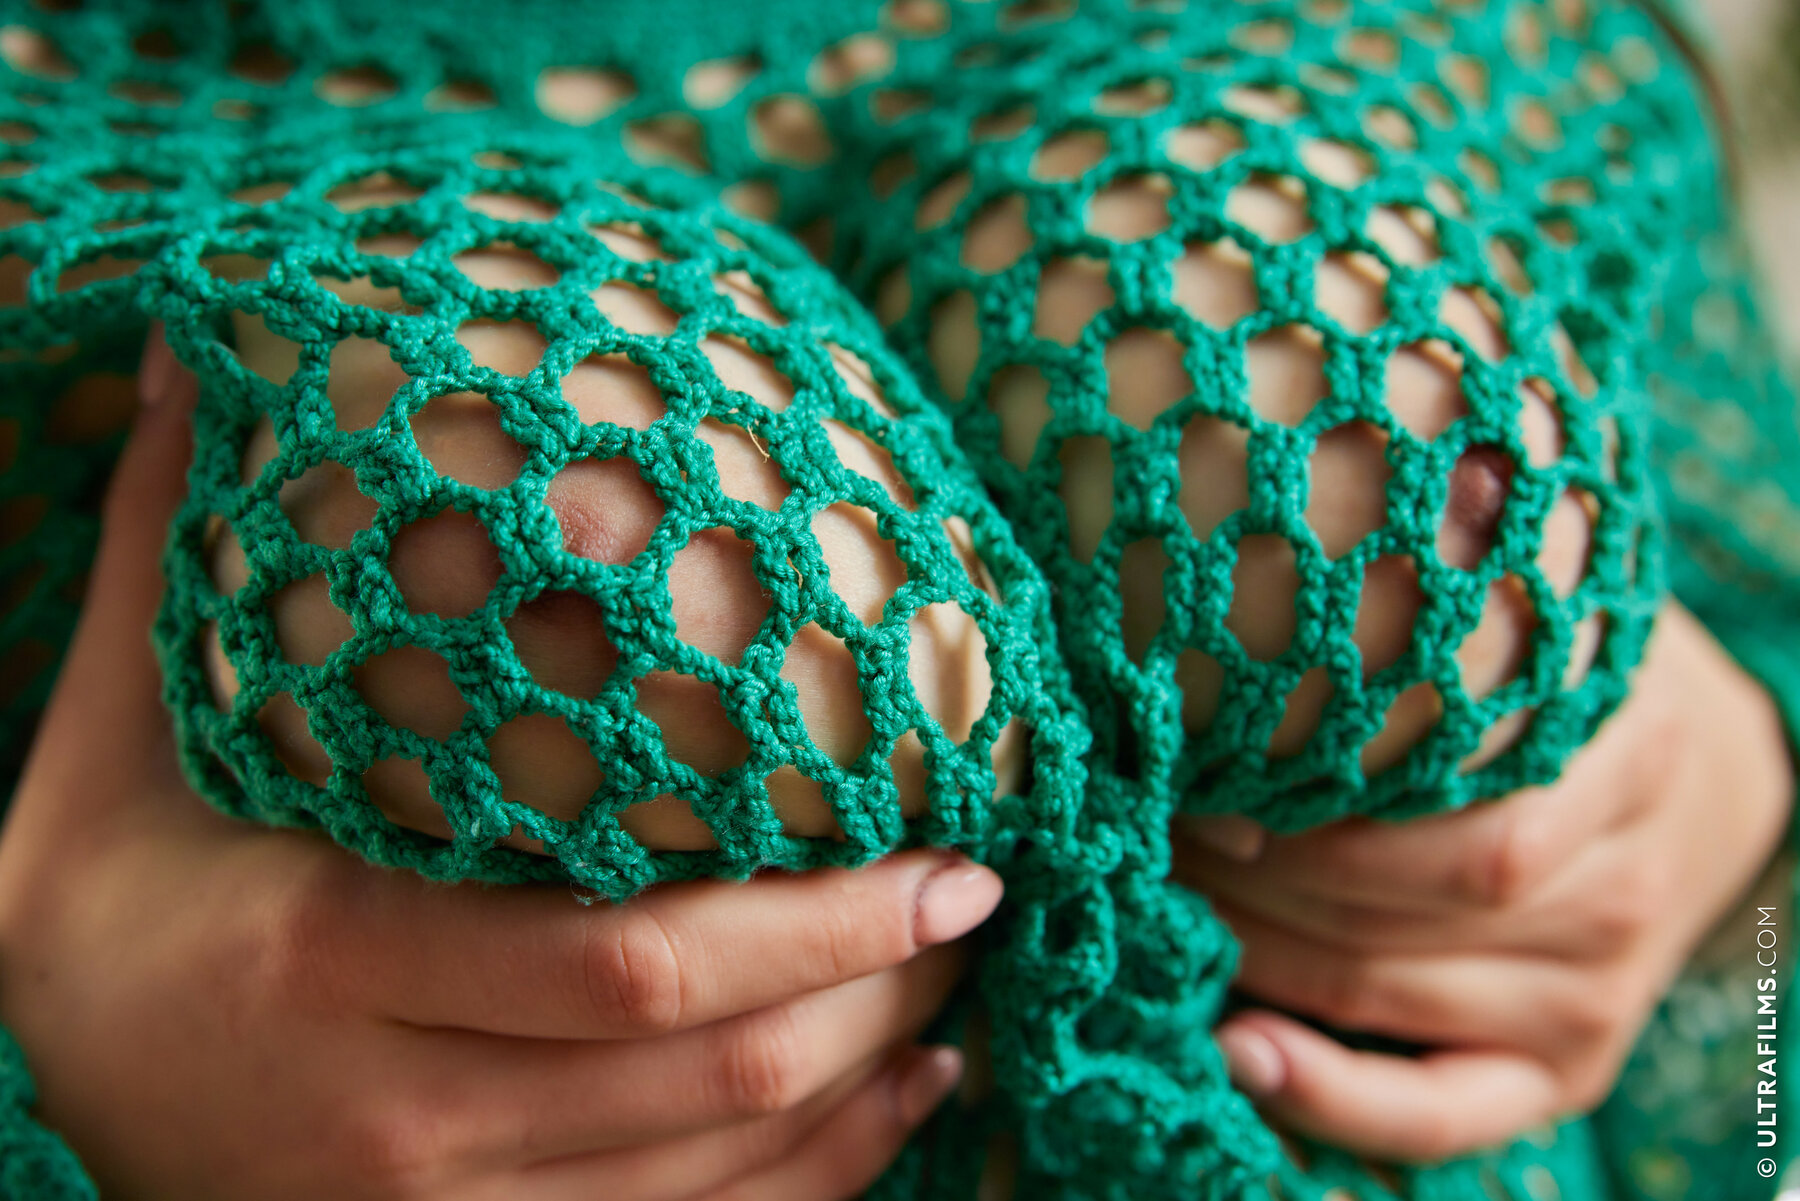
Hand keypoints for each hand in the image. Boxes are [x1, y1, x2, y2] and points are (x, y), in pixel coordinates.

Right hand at [0, 329, 1002, 1199]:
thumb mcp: (106, 741)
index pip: (628, 965)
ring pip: (717, 1174)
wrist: (18, 1109)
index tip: (942, 852)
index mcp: (329, 959)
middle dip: (873, 984)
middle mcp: (396, 1116)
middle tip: (972, 895)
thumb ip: (163, 557)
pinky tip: (906, 1108)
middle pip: (705, 1068)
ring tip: (954, 984)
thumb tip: (174, 357)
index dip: (813, 921)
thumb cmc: (92, 912)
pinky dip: (823, 1183)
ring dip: (868, 1077)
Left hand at [1175, 603, 1794, 1162]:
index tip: (1194, 762)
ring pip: (1388, 992)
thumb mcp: (1542, 617)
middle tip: (1148, 826)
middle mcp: (1622, 890)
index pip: (1451, 806)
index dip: (1307, 798)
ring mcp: (1595, 995)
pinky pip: (1441, 1111)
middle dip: (1250, 871)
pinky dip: (1331, 1096)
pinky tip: (1239, 1052)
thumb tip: (1279, 557)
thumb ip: (1448, 607)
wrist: (1692, 789)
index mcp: (1627, 755)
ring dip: (1252, 950)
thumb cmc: (1567, 685)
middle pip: (1403, 903)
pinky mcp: (1565, 1071)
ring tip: (1156, 900)